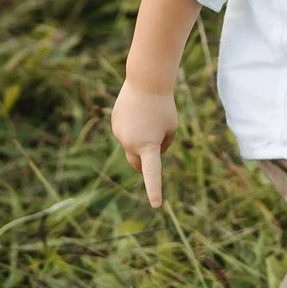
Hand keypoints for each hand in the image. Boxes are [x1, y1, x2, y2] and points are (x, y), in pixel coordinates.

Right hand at [113, 80, 179, 207]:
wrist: (146, 81)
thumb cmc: (163, 106)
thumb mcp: (172, 127)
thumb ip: (164, 145)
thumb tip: (151, 153)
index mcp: (148, 146)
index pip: (152, 173)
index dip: (154, 190)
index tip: (156, 205)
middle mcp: (131, 143)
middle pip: (137, 164)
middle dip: (144, 165)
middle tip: (152, 157)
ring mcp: (120, 134)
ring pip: (131, 145)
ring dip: (140, 139)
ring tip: (148, 118)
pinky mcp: (114, 124)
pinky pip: (125, 133)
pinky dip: (133, 128)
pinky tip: (138, 112)